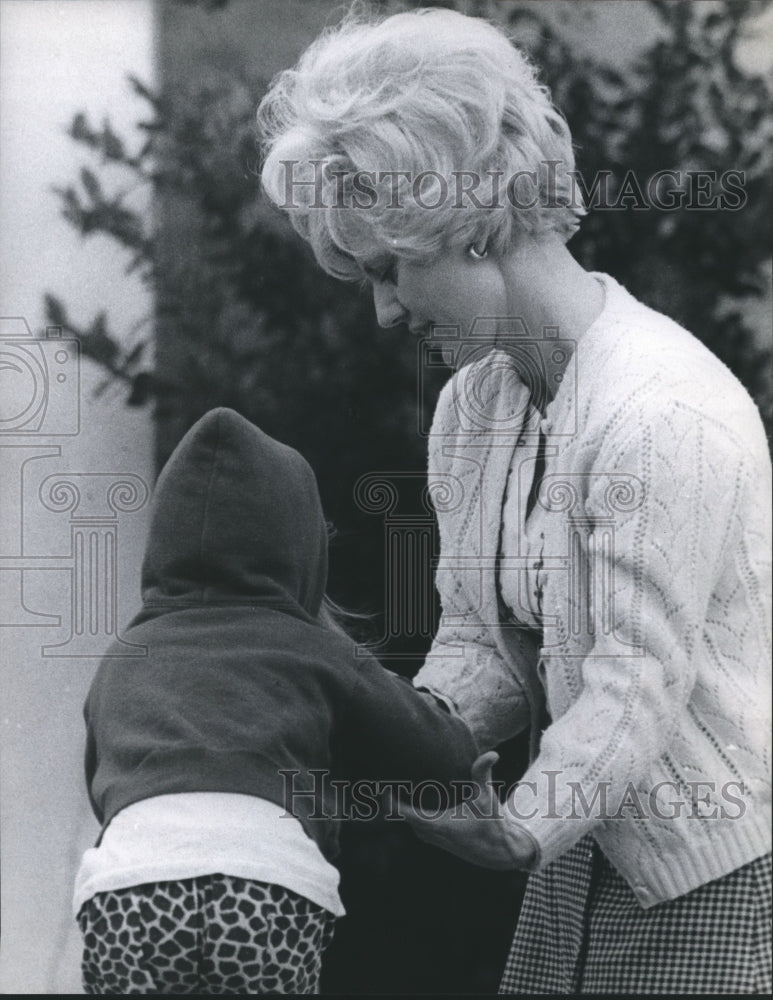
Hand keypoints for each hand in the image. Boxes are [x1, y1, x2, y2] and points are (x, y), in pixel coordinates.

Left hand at [391, 751, 537, 869]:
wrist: (498, 851)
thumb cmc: (492, 823)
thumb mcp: (487, 797)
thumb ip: (483, 773)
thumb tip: (492, 753)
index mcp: (433, 824)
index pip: (398, 810)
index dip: (385, 794)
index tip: (379, 776)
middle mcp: (426, 832)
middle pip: (394, 811)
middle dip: (387, 791)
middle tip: (381, 766)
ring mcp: (426, 835)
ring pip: (401, 815)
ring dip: (394, 798)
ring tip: (389, 773)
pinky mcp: (430, 835)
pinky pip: (409, 818)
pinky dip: (403, 804)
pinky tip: (404, 788)